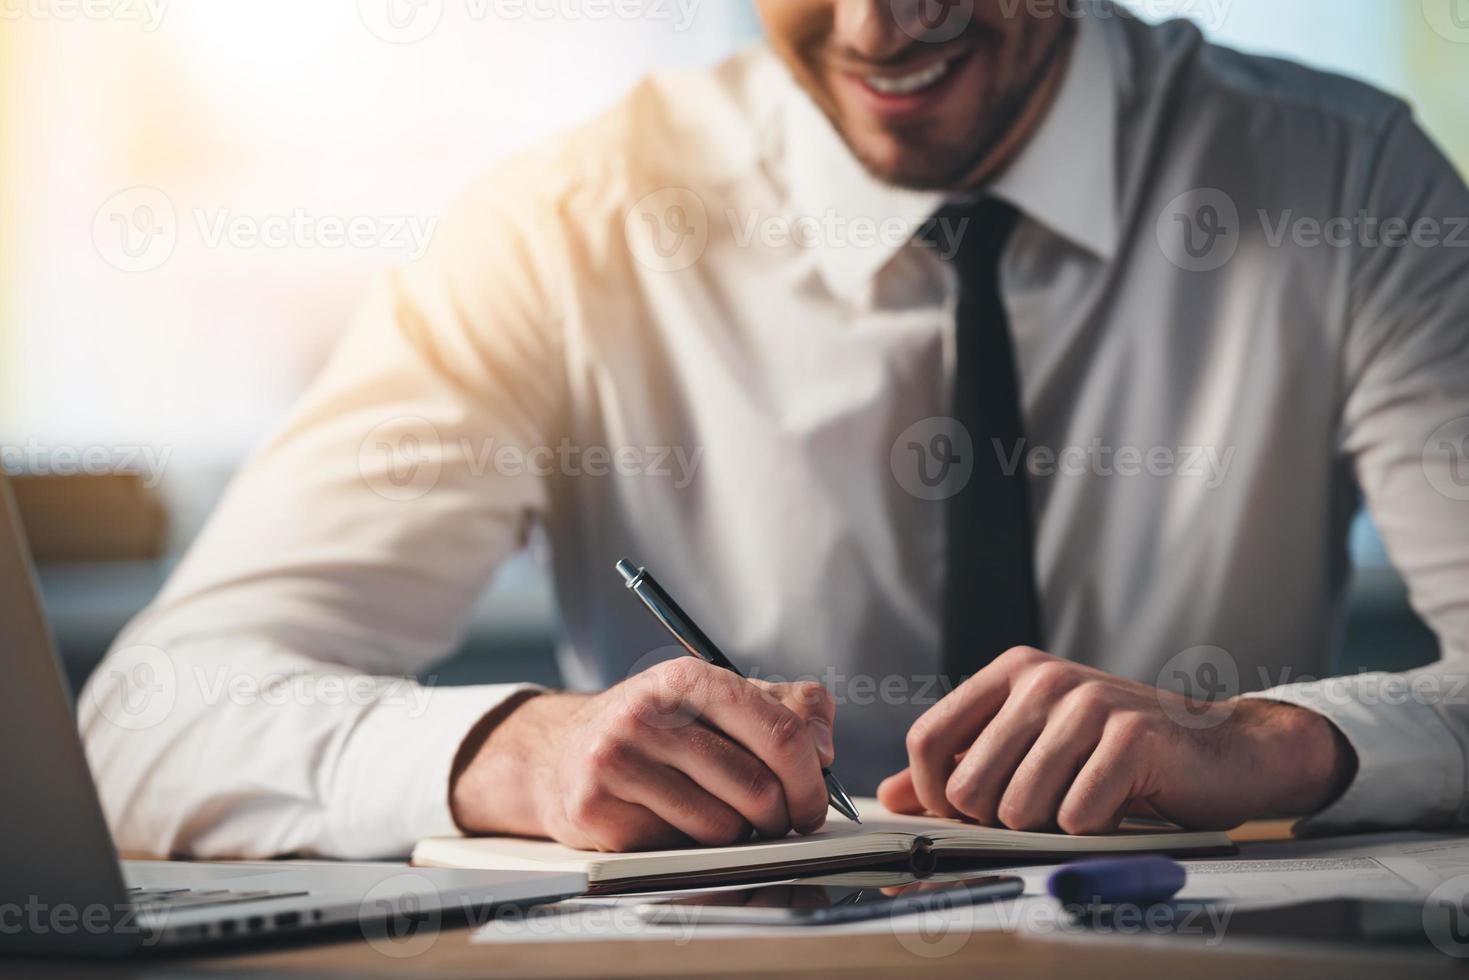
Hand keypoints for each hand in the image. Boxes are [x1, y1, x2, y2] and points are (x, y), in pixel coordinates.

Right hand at [450, 659, 835, 850]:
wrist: (559, 753)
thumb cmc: (657, 730)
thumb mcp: (717, 699)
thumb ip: (787, 708)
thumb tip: (824, 748)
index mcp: (687, 678)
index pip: (780, 732)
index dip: (811, 777)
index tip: (814, 800)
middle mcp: (648, 715)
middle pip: (758, 788)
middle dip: (782, 815)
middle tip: (778, 819)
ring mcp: (616, 762)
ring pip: (723, 828)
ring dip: (735, 834)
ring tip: (715, 813)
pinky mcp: (597, 810)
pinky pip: (678, 850)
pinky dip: (690, 847)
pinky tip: (671, 822)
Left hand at [878, 647, 1353, 832]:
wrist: (1220, 748)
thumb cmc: (1117, 752)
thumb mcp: (1031, 746)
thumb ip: (960, 766)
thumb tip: (890, 796)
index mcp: (1011, 671)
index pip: (927, 738)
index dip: (932, 793)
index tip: (959, 817)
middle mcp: (1044, 677)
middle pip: (966, 784)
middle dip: (996, 820)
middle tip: (1042, 810)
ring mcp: (1088, 702)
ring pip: (1017, 807)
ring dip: (1048, 826)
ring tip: (1081, 803)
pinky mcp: (1132, 736)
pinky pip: (1075, 815)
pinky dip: (1091, 828)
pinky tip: (1115, 806)